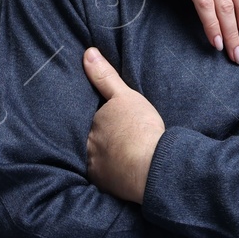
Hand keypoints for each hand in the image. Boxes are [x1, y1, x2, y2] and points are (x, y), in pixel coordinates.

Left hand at [83, 47, 164, 203]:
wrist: (150, 166)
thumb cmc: (140, 129)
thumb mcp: (125, 96)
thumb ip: (105, 76)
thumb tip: (87, 53)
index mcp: (93, 122)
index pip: (88, 118)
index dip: (96, 118)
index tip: (104, 120)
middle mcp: (87, 145)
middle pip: (87, 138)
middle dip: (93, 138)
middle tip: (108, 138)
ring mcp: (94, 166)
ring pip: (93, 157)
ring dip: (99, 156)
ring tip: (111, 156)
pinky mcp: (103, 184)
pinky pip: (101, 177)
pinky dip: (107, 174)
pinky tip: (115, 173)